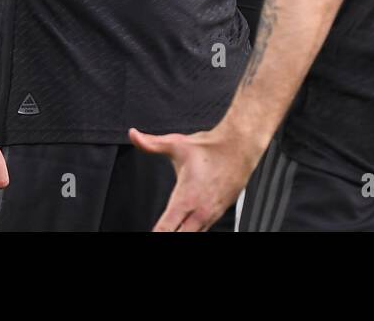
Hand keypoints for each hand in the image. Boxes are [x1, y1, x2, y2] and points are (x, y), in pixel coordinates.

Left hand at [129, 125, 261, 231]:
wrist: (240, 147)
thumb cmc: (210, 147)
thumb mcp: (176, 143)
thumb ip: (151, 143)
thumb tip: (133, 135)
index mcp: (186, 198)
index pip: (166, 229)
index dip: (156, 234)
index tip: (150, 234)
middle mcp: (199, 211)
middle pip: (180, 237)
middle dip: (168, 236)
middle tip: (159, 230)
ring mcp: (211, 215)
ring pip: (193, 236)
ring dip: (182, 233)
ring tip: (172, 228)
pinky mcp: (219, 214)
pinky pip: (203, 231)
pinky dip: (192, 232)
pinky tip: (185, 227)